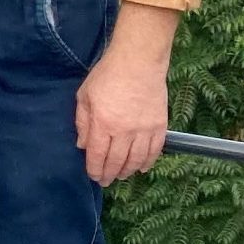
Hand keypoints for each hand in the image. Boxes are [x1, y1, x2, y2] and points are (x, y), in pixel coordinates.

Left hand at [76, 31, 171, 184]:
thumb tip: (82, 145)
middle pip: (117, 161)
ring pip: (137, 159)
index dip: (95, 169)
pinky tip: (141, 167)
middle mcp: (125, 131)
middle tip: (106, 181)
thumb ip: (83, 123)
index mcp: (103, 124)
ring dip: (128, 170)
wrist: (138, 63)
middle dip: (110, 174)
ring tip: (121, 175)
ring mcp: (144, 130)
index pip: (98, 156)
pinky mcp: (160, 126)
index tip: (94, 176)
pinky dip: (148, 162)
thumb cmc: (106, 76)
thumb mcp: (85, 96)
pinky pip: (155, 151)